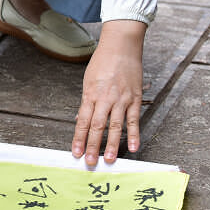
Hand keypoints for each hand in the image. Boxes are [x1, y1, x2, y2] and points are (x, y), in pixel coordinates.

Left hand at [72, 20, 145, 165]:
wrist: (121, 46)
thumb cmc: (102, 62)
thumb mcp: (88, 81)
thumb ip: (86, 102)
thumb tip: (82, 120)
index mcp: (91, 94)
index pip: (83, 121)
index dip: (79, 138)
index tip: (76, 153)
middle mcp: (105, 98)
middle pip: (97, 126)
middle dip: (92, 146)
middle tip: (89, 162)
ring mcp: (121, 99)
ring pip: (115, 126)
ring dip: (112, 145)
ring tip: (108, 160)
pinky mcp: (134, 98)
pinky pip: (134, 119)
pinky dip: (134, 134)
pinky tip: (133, 147)